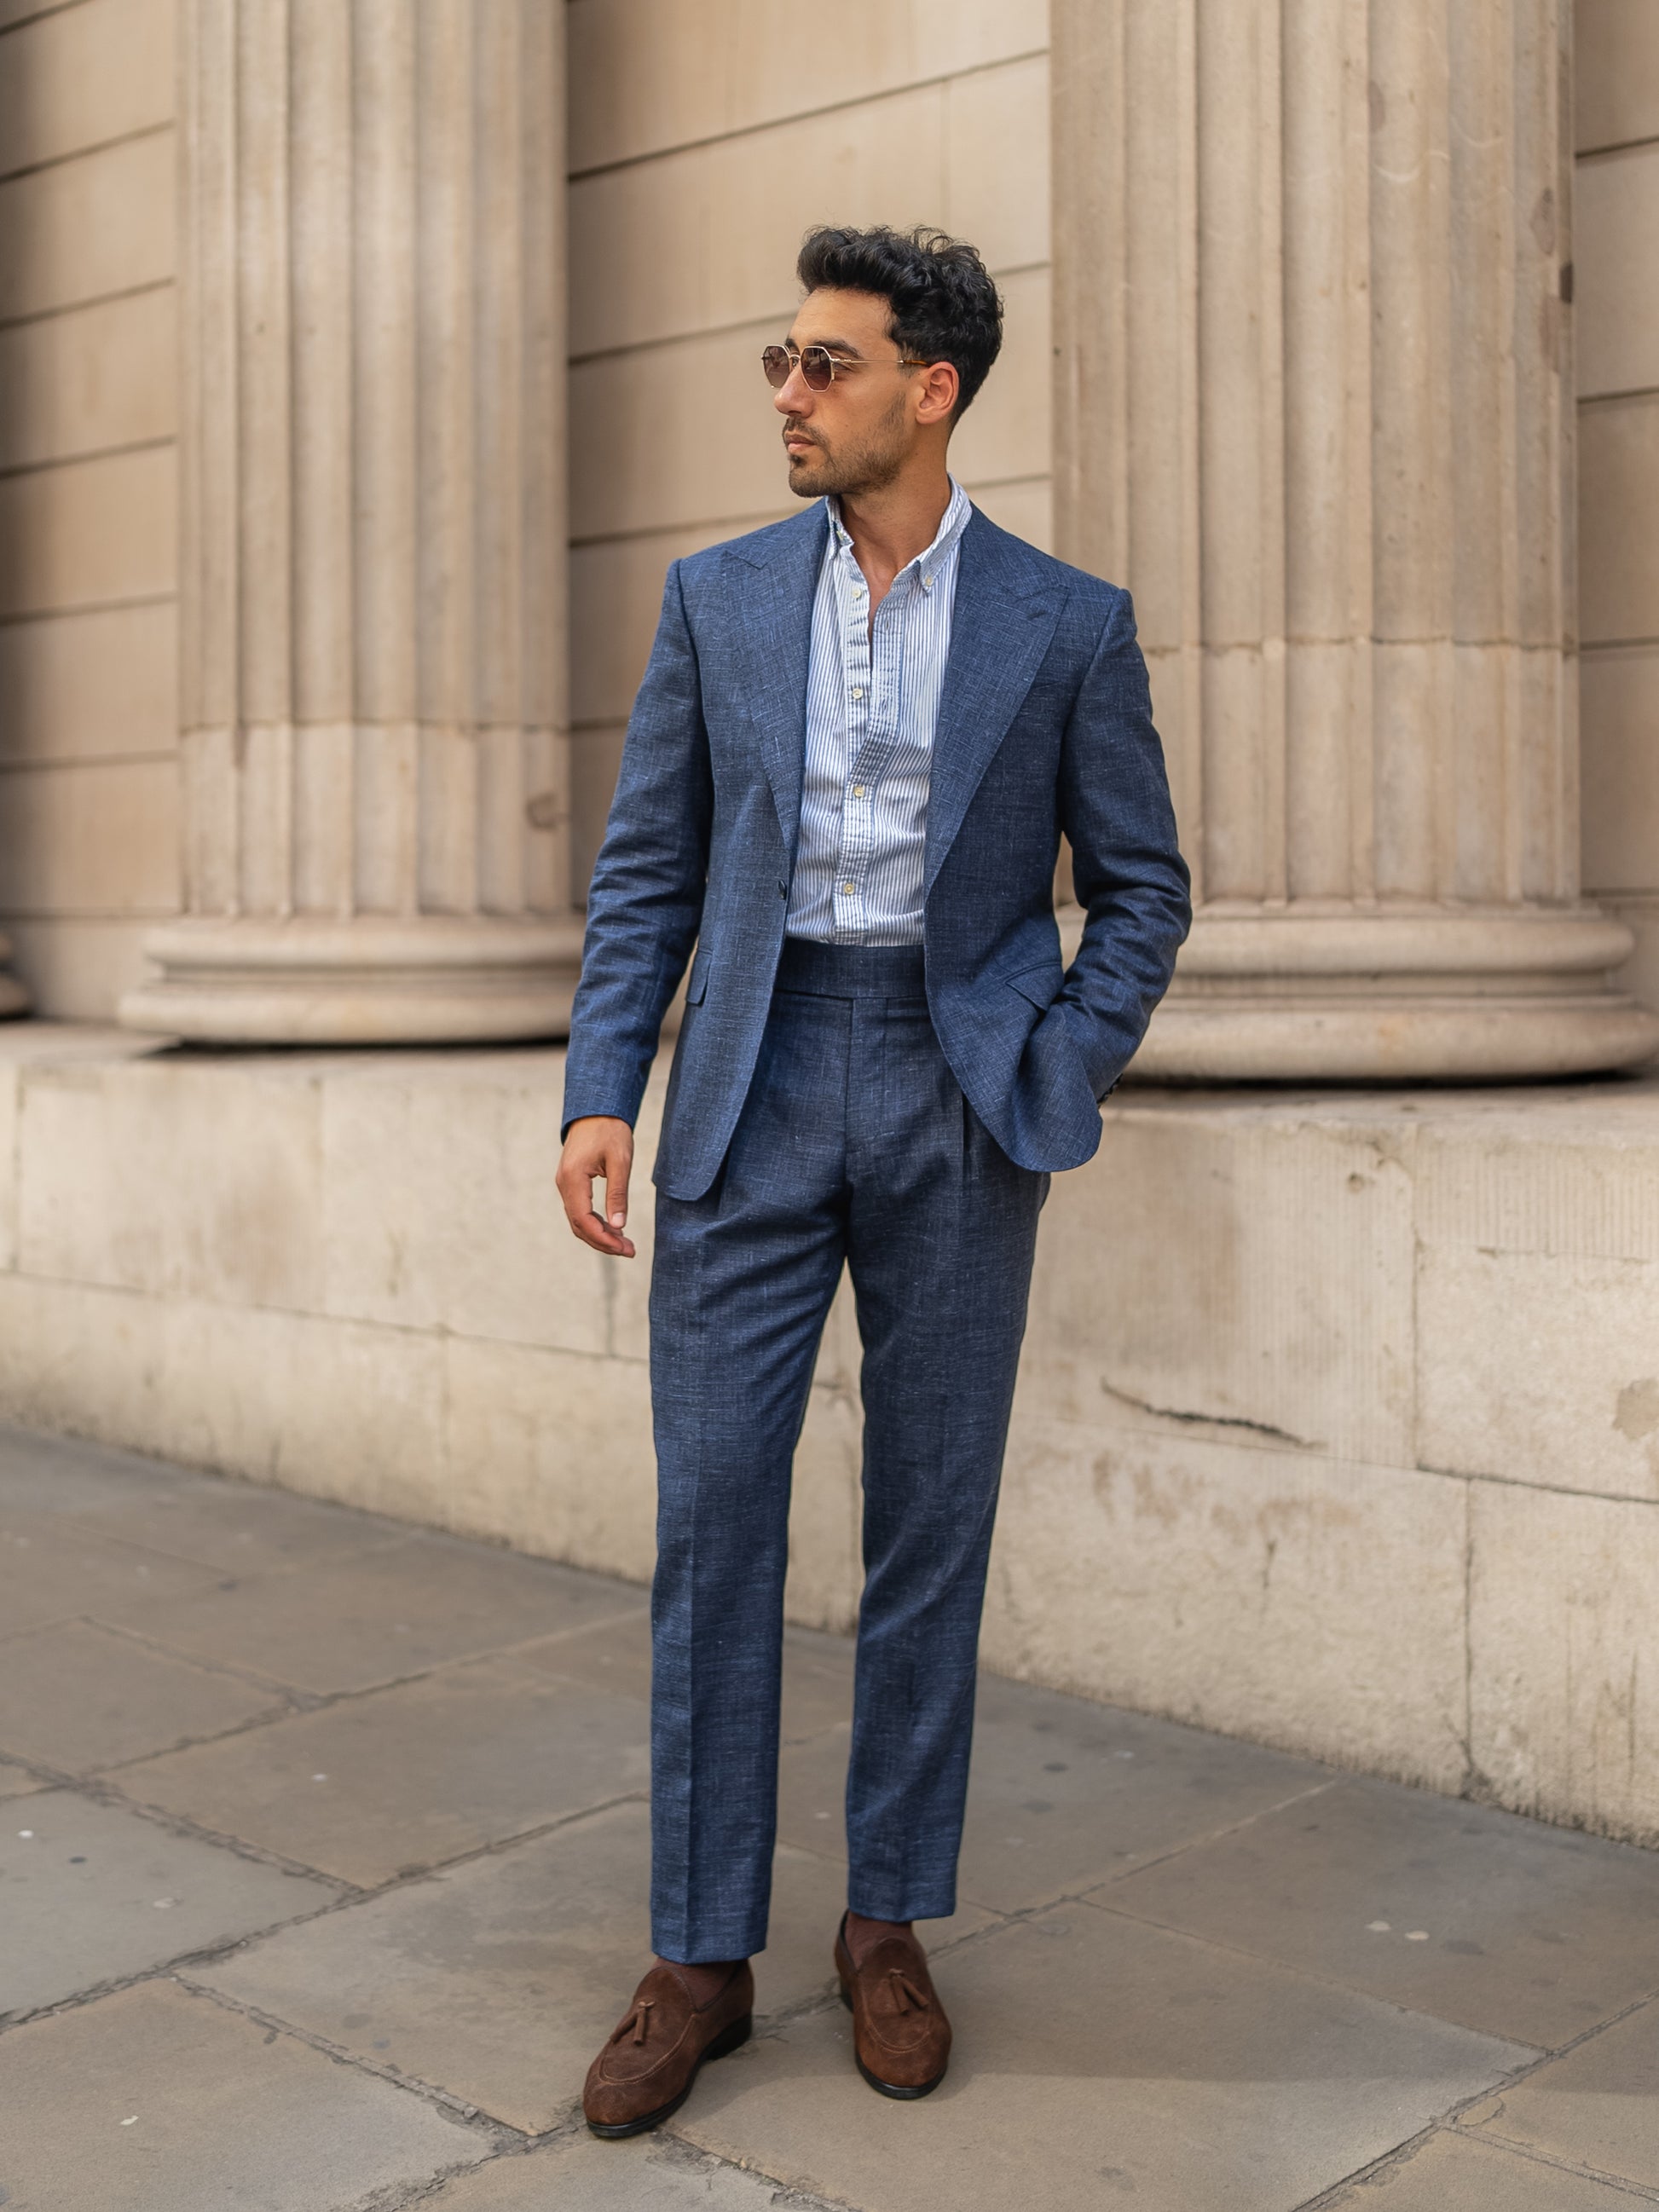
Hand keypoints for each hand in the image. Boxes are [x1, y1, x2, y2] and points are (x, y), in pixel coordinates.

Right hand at [557, 1116, 636, 1257]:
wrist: (596, 1109)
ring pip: (579, 1220)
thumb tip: (619, 1225)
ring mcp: (565, 1184)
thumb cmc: (610, 1130)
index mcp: (573, 1178)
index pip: (583, 1219)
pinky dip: (595, 1223)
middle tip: (630, 1251)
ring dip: (600, 1234)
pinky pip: (580, 1210)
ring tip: (625, 1244)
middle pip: (579, 1225)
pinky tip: (614, 1228)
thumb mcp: (620, 1161)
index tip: (624, 1248)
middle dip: (603, 1242)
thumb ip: (618, 1193)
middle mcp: (564, 1184)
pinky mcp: (571, 1182)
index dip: (603, 1238)